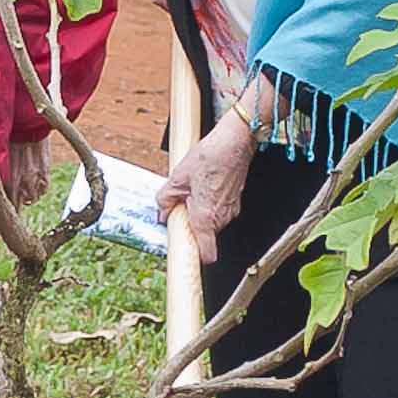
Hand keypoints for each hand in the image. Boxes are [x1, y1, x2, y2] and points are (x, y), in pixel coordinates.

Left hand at [161, 98, 257, 257]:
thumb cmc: (210, 156)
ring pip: (211, 223)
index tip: (183, 252)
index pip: (207, 255)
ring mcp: (231, 210)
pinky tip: (205, 186)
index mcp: (205, 216)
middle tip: (182, 206)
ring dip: (200, 214)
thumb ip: (166, 199)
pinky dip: (209, 205)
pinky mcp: (235, 202)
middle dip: (191, 226)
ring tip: (194, 191)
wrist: (235, 141)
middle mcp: (221, 218)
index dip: (194, 257)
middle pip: (204, 236)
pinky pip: (219, 212)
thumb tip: (162, 211)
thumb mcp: (178, 176)